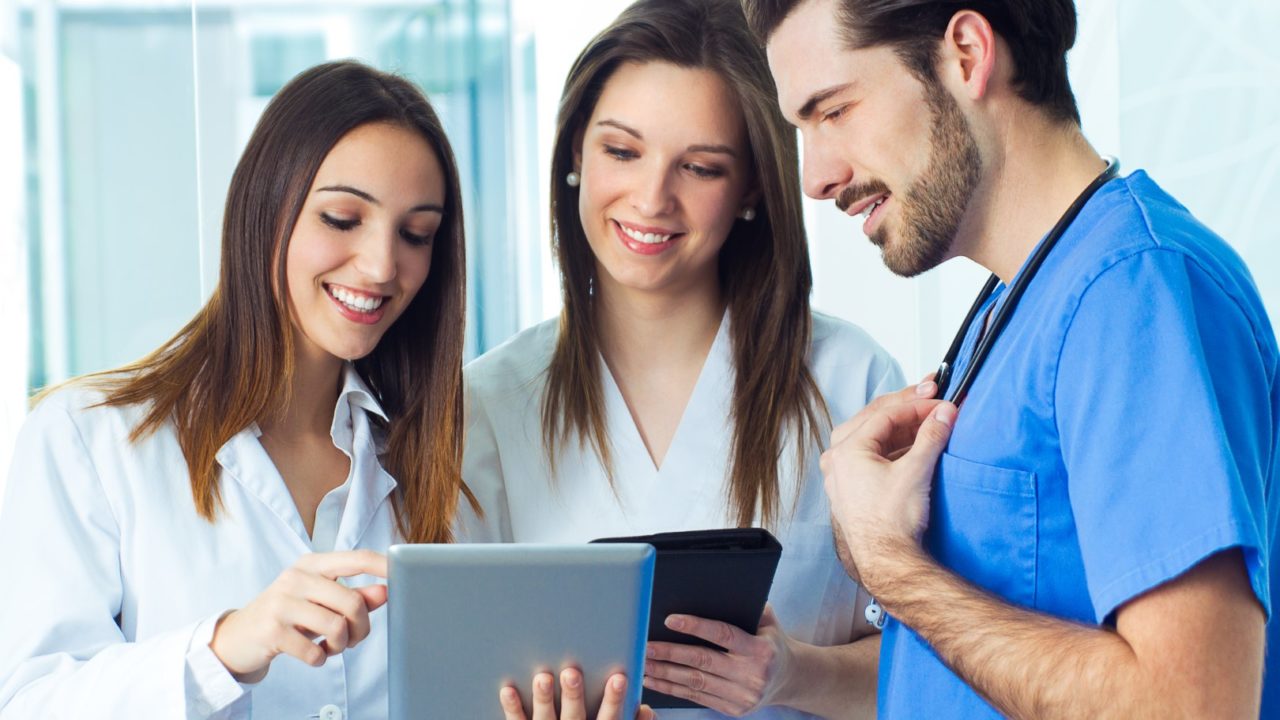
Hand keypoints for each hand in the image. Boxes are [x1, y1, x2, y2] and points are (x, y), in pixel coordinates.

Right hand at [209, 550, 387, 682]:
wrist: (237, 638)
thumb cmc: (287, 615)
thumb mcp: (320, 601)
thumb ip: (354, 596)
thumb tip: (386, 591)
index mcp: (312, 564)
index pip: (356, 558)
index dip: (383, 565)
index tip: (404, 573)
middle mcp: (296, 577)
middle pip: (352, 602)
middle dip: (361, 627)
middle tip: (353, 639)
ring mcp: (281, 603)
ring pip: (336, 627)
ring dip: (340, 645)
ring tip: (330, 646)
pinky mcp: (271, 631)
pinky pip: (314, 651)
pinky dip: (319, 658)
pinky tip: (311, 653)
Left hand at [498, 668, 654, 719]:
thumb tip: (646, 711)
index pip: (609, 719)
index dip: (614, 700)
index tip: (619, 678)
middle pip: (574, 717)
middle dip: (573, 695)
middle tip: (571, 674)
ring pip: (544, 719)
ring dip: (543, 699)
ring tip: (542, 678)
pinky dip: (513, 708)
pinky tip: (508, 690)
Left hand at [642, 606, 792, 715]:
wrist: (790, 679)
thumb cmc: (772, 643)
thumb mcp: (769, 622)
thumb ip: (747, 607)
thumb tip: (715, 591)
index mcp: (761, 650)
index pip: (723, 635)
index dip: (695, 627)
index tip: (670, 620)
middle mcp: (752, 675)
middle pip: (703, 661)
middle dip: (671, 653)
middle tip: (647, 645)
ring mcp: (742, 696)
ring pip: (695, 683)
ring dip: (665, 673)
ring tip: (644, 663)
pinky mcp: (734, 710)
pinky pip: (697, 698)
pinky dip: (673, 689)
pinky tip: (655, 680)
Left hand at [820, 377, 954, 591]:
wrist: (888, 563)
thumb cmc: (892, 524)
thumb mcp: (916, 471)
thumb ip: (931, 437)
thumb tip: (944, 413)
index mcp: (846, 451)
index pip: (885, 414)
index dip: (916, 405)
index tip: (940, 402)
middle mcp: (837, 460)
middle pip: (874, 420)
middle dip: (906, 408)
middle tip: (932, 398)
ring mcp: (842, 475)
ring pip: (872, 437)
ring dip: (901, 427)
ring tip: (928, 420)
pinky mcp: (853, 488)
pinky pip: (872, 456)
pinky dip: (895, 447)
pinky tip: (915, 445)